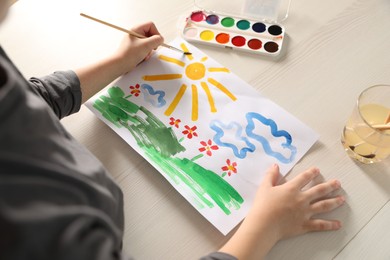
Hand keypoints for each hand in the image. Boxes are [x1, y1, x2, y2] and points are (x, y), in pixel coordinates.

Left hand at [113, 21, 163, 73]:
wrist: (120, 64)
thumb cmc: (129, 54)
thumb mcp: (146, 45)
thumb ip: (156, 40)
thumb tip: (161, 39)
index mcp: (136, 29)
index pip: (151, 25)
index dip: (156, 33)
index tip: (157, 41)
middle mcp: (136, 34)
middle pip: (150, 34)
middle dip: (153, 43)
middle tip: (152, 48)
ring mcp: (136, 42)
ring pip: (149, 43)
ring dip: (149, 50)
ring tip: (145, 55)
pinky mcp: (136, 49)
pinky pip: (145, 49)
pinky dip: (146, 53)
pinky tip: (143, 58)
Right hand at [219, 164, 344, 259]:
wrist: (264, 224)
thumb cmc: (263, 205)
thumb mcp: (264, 187)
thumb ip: (271, 175)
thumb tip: (275, 166)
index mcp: (292, 189)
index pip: (304, 178)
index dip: (311, 173)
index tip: (317, 170)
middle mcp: (302, 199)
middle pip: (319, 190)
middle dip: (329, 186)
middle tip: (337, 183)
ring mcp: (305, 212)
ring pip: (323, 206)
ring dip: (334, 202)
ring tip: (342, 199)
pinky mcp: (305, 224)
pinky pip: (320, 225)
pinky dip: (330, 225)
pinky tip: (338, 224)